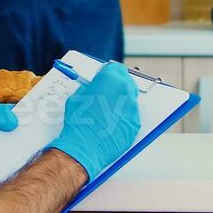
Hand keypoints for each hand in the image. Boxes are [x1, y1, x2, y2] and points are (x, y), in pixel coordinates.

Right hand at [48, 62, 141, 180]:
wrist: (85, 145)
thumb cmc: (78, 120)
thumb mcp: (78, 96)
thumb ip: (90, 87)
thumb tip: (94, 87)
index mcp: (110, 79)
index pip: (116, 68)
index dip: (110, 72)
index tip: (107, 77)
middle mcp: (125, 90)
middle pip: (127, 81)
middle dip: (118, 85)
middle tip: (109, 92)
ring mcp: (132, 107)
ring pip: (130, 99)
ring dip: (122, 102)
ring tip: (108, 111)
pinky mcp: (135, 123)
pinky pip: (131, 115)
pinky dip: (124, 117)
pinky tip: (112, 123)